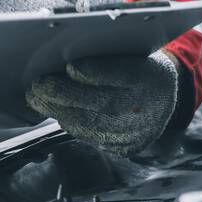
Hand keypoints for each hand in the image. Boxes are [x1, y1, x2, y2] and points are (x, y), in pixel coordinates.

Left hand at [26, 51, 179, 155]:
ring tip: (38, 98)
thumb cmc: (140, 68)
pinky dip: (71, 124)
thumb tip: (66, 56)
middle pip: (103, 104)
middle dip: (65, 95)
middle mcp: (148, 108)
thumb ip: (107, 55)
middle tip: (38, 85)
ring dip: (60, 111)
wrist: (163, 99)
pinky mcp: (126, 148)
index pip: (127, 74)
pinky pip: (92, 139)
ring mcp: (137, 133)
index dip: (98, 72)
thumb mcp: (133, 53)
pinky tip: (58, 111)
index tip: (71, 66)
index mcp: (153, 77)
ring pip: (92, 126)